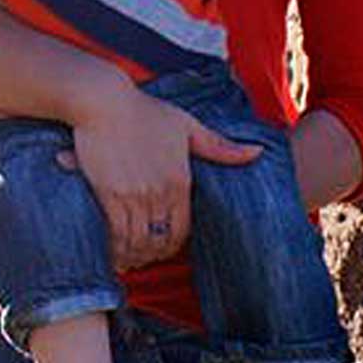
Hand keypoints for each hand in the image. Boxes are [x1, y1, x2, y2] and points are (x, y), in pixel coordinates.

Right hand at [67, 76, 261, 268]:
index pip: (183, 229)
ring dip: (134, 256)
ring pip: (138, 242)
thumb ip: (219, 146)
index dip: (174, 244)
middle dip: (154, 254)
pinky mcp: (108, 194)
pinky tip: (114, 254)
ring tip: (129, 260)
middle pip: (160, 240)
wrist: (104, 102)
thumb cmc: (144, 112)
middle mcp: (159, 191)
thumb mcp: (187, 126)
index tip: (167, 247)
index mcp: (181, 180)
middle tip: (146, 259)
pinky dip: (115, 249)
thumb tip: (257, 152)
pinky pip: (115, 234)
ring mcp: (134, 195)